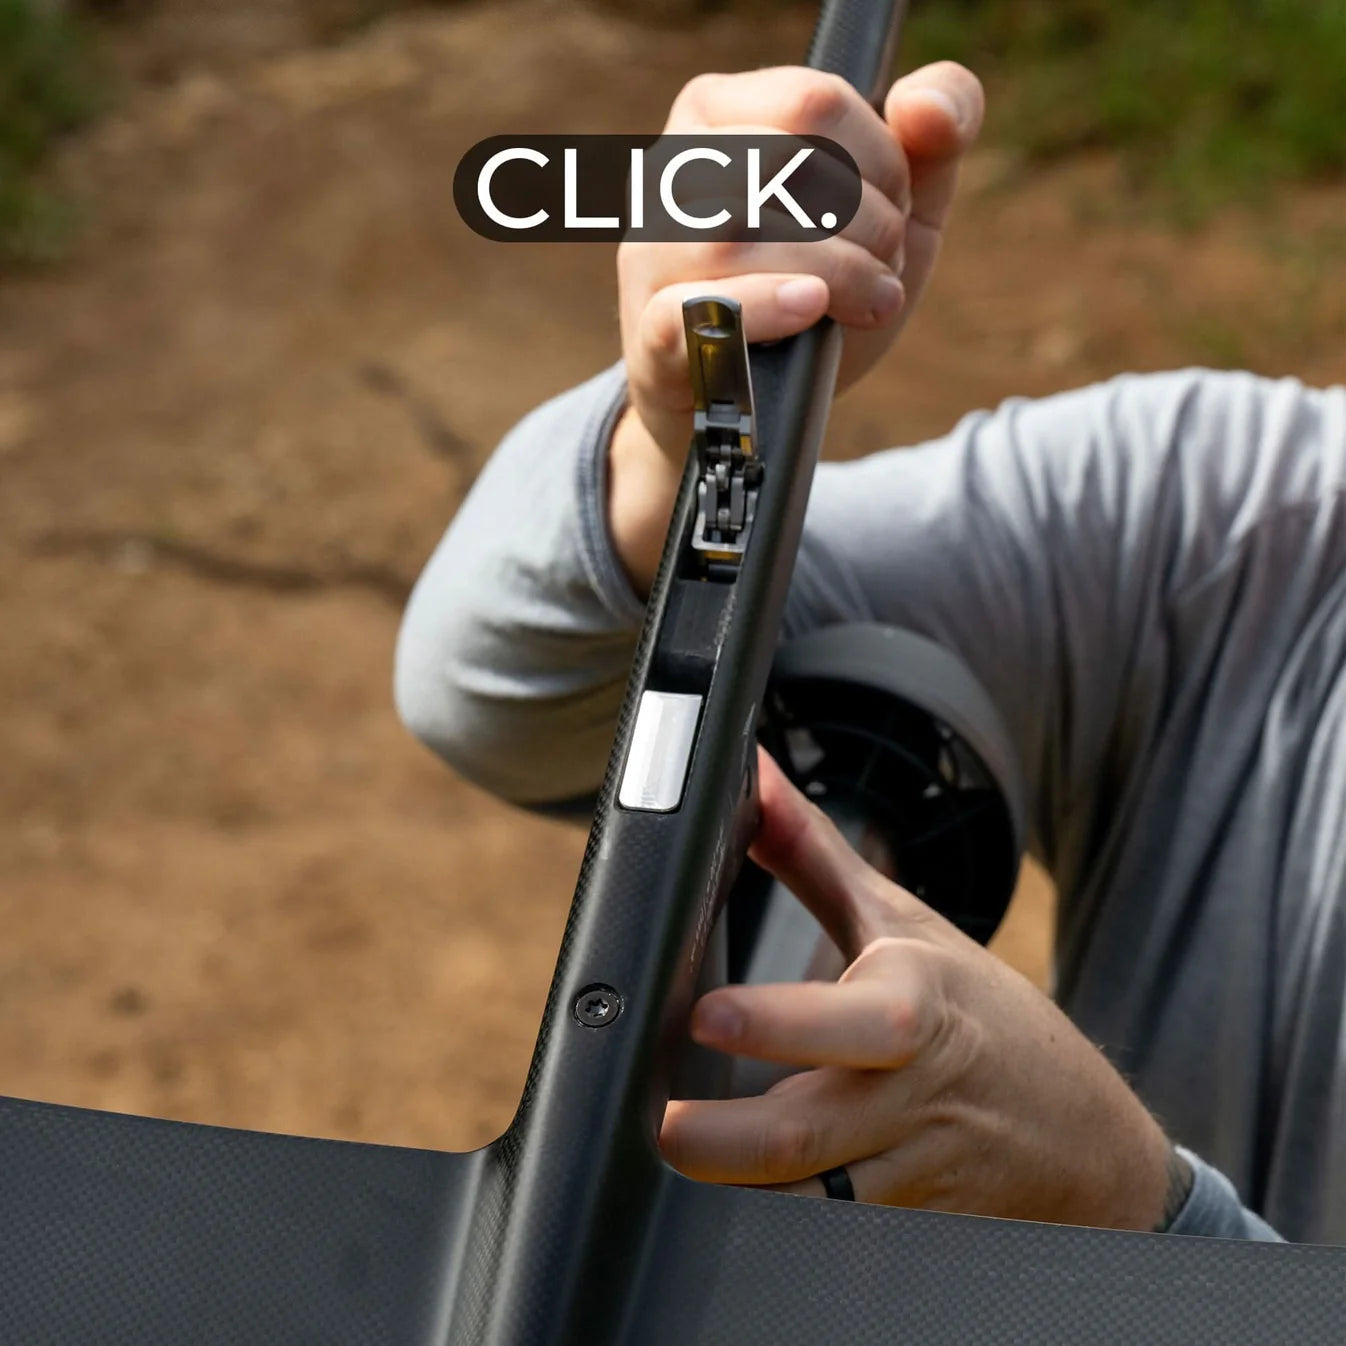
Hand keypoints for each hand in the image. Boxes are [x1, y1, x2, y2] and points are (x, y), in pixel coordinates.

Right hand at [609, 62, 985, 594]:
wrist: (753, 410)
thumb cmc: (817, 297)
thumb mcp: (890, 215)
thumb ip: (931, 142)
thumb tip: (924, 103)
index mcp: (717, 113)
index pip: (816, 102)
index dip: (883, 163)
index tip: (893, 214)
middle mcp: (669, 173)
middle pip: (789, 163)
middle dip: (867, 222)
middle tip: (881, 271)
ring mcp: (650, 255)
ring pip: (744, 234)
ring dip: (838, 274)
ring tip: (868, 304)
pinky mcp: (650, 333)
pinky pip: (697, 308)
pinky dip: (766, 306)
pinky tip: (811, 310)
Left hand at [659, 749, 1174, 1231]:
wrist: (1082, 1135)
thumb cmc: (983, 1015)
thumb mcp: (905, 922)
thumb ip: (814, 851)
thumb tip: (753, 774)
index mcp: (914, 1009)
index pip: (853, 1022)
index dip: (780, 1024)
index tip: (706, 1015)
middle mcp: (908, 1098)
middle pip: (805, 1138)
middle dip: (720, 1142)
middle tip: (656, 1123)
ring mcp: (905, 1174)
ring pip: (805, 1202)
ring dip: (735, 1190)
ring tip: (669, 1164)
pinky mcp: (901, 1228)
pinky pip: (825, 1235)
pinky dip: (771, 1224)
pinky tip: (723, 1204)